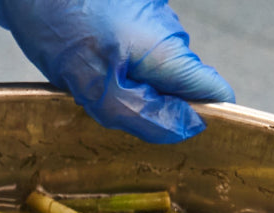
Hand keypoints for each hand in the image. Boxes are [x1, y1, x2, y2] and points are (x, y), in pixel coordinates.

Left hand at [0, 0, 234, 143]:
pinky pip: (133, 55)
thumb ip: (144, 113)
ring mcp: (150, 21)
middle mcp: (168, 33)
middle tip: (109, 111)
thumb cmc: (58, 22)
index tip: (174, 135)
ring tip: (89, 84)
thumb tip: (186, 129)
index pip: (215, 93)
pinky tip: (83, 65)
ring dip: (127, 89)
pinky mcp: (130, 15)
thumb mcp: (96, 84)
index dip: (203, 120)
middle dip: (152, 109)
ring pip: (153, 73)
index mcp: (168, 52)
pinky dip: (113, 68)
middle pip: (181, 88)